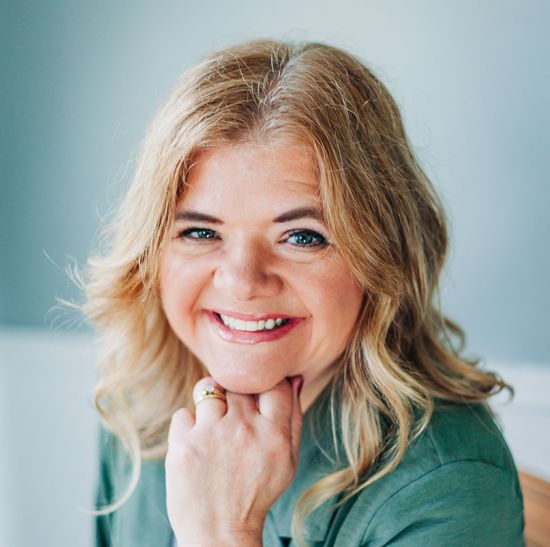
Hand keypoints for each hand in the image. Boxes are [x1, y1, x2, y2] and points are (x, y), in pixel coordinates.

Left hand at [165, 375, 303, 545]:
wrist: (219, 534)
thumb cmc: (256, 493)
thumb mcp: (287, 460)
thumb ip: (294, 417)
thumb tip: (296, 378)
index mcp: (273, 433)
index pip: (273, 383)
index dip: (264, 384)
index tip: (256, 395)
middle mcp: (243, 429)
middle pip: (238, 383)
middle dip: (235, 393)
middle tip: (233, 416)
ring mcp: (210, 434)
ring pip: (208, 388)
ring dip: (209, 403)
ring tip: (212, 425)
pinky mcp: (183, 444)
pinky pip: (183, 413)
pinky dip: (187, 426)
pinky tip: (196, 445)